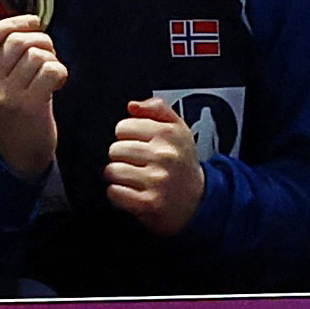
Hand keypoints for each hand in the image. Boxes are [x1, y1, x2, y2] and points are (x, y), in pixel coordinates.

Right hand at [0, 8, 64, 177]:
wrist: (19, 154)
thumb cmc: (17, 114)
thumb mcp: (1, 85)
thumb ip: (7, 58)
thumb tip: (30, 24)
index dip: (12, 22)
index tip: (32, 22)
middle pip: (17, 40)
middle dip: (41, 40)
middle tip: (48, 53)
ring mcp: (7, 94)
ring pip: (36, 55)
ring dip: (52, 58)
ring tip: (51, 72)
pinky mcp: (28, 105)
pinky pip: (50, 70)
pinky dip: (60, 72)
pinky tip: (57, 83)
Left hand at [104, 94, 204, 233]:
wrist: (198, 200)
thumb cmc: (183, 164)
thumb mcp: (178, 129)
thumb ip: (157, 108)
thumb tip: (133, 106)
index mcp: (168, 134)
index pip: (123, 127)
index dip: (127, 136)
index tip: (137, 144)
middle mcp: (163, 155)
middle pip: (114, 149)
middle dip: (121, 157)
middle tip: (136, 163)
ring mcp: (155, 180)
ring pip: (111, 171)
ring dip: (118, 176)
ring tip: (134, 178)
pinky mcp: (148, 202)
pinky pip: (114, 192)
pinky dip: (118, 194)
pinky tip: (132, 192)